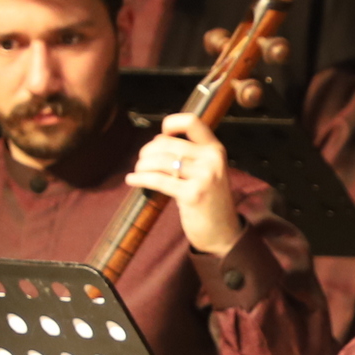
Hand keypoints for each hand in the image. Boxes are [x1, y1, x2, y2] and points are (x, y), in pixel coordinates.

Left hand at [125, 112, 242, 256]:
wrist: (223, 233)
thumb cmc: (210, 202)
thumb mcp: (208, 172)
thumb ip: (190, 156)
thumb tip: (157, 141)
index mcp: (215, 150)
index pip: (192, 122)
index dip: (172, 123)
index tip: (160, 135)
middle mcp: (212, 159)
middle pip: (167, 143)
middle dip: (147, 151)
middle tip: (141, 161)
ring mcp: (204, 177)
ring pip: (160, 161)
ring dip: (142, 165)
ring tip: (138, 171)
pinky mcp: (193, 194)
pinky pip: (158, 181)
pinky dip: (140, 179)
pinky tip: (131, 180)